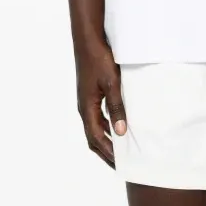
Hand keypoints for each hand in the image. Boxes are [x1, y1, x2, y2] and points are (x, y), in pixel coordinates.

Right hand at [76, 40, 126, 167]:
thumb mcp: (112, 84)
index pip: (97, 138)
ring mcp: (86, 102)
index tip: (121, 164)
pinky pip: (98, 119)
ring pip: (95, 129)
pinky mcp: (90, 96)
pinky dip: (107, 129)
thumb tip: (121, 131)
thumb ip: (117, 107)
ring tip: (121, 152)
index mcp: (87, 108)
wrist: (88, 40)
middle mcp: (84, 108)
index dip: (109, 152)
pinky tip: (118, 129)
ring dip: (106, 141)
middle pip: (94, 138)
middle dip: (106, 153)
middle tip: (121, 165)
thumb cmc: (99, 60)